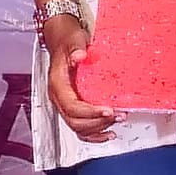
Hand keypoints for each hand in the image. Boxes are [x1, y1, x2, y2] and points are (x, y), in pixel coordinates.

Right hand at [40, 10, 115, 140]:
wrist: (63, 40)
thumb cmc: (68, 42)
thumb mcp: (73, 40)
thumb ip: (76, 48)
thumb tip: (80, 56)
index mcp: (58, 85)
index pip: (71, 107)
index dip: (90, 112)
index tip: (108, 110)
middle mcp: (60, 98)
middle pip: (75, 122)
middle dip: (98, 122)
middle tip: (117, 115)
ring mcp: (65, 104)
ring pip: (78, 128)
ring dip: (98, 129)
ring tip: (117, 121)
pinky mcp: (74, 107)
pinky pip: (81, 127)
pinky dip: (94, 134)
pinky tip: (107, 132)